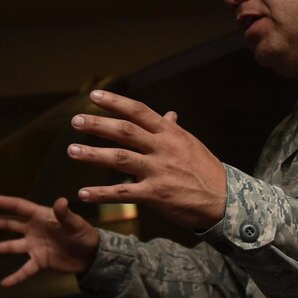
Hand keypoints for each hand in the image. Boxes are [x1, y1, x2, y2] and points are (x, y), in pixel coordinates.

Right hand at [0, 195, 100, 286]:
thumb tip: (61, 201)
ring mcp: (35, 246)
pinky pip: (24, 270)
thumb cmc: (84, 234)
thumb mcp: (75, 224)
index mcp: (41, 217)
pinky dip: (15, 277)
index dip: (4, 203)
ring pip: (11, 246)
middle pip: (10, 225)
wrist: (92, 255)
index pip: (19, 207)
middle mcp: (34, 230)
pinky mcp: (40, 262)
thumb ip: (65, 214)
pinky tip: (3, 284)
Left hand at [68, 90, 226, 230]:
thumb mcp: (191, 145)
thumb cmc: (206, 171)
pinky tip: (83, 194)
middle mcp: (162, 148)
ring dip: (92, 155)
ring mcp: (158, 171)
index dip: (115, 102)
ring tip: (72, 151)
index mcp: (170, 133)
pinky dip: (101, 193)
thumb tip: (168, 114)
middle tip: (75, 121)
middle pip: (124, 131)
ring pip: (120, 159)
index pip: (139, 111)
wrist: (225, 201)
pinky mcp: (155, 195)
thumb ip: (173, 130)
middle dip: (97, 125)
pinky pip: (123, 193)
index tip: (94, 95)